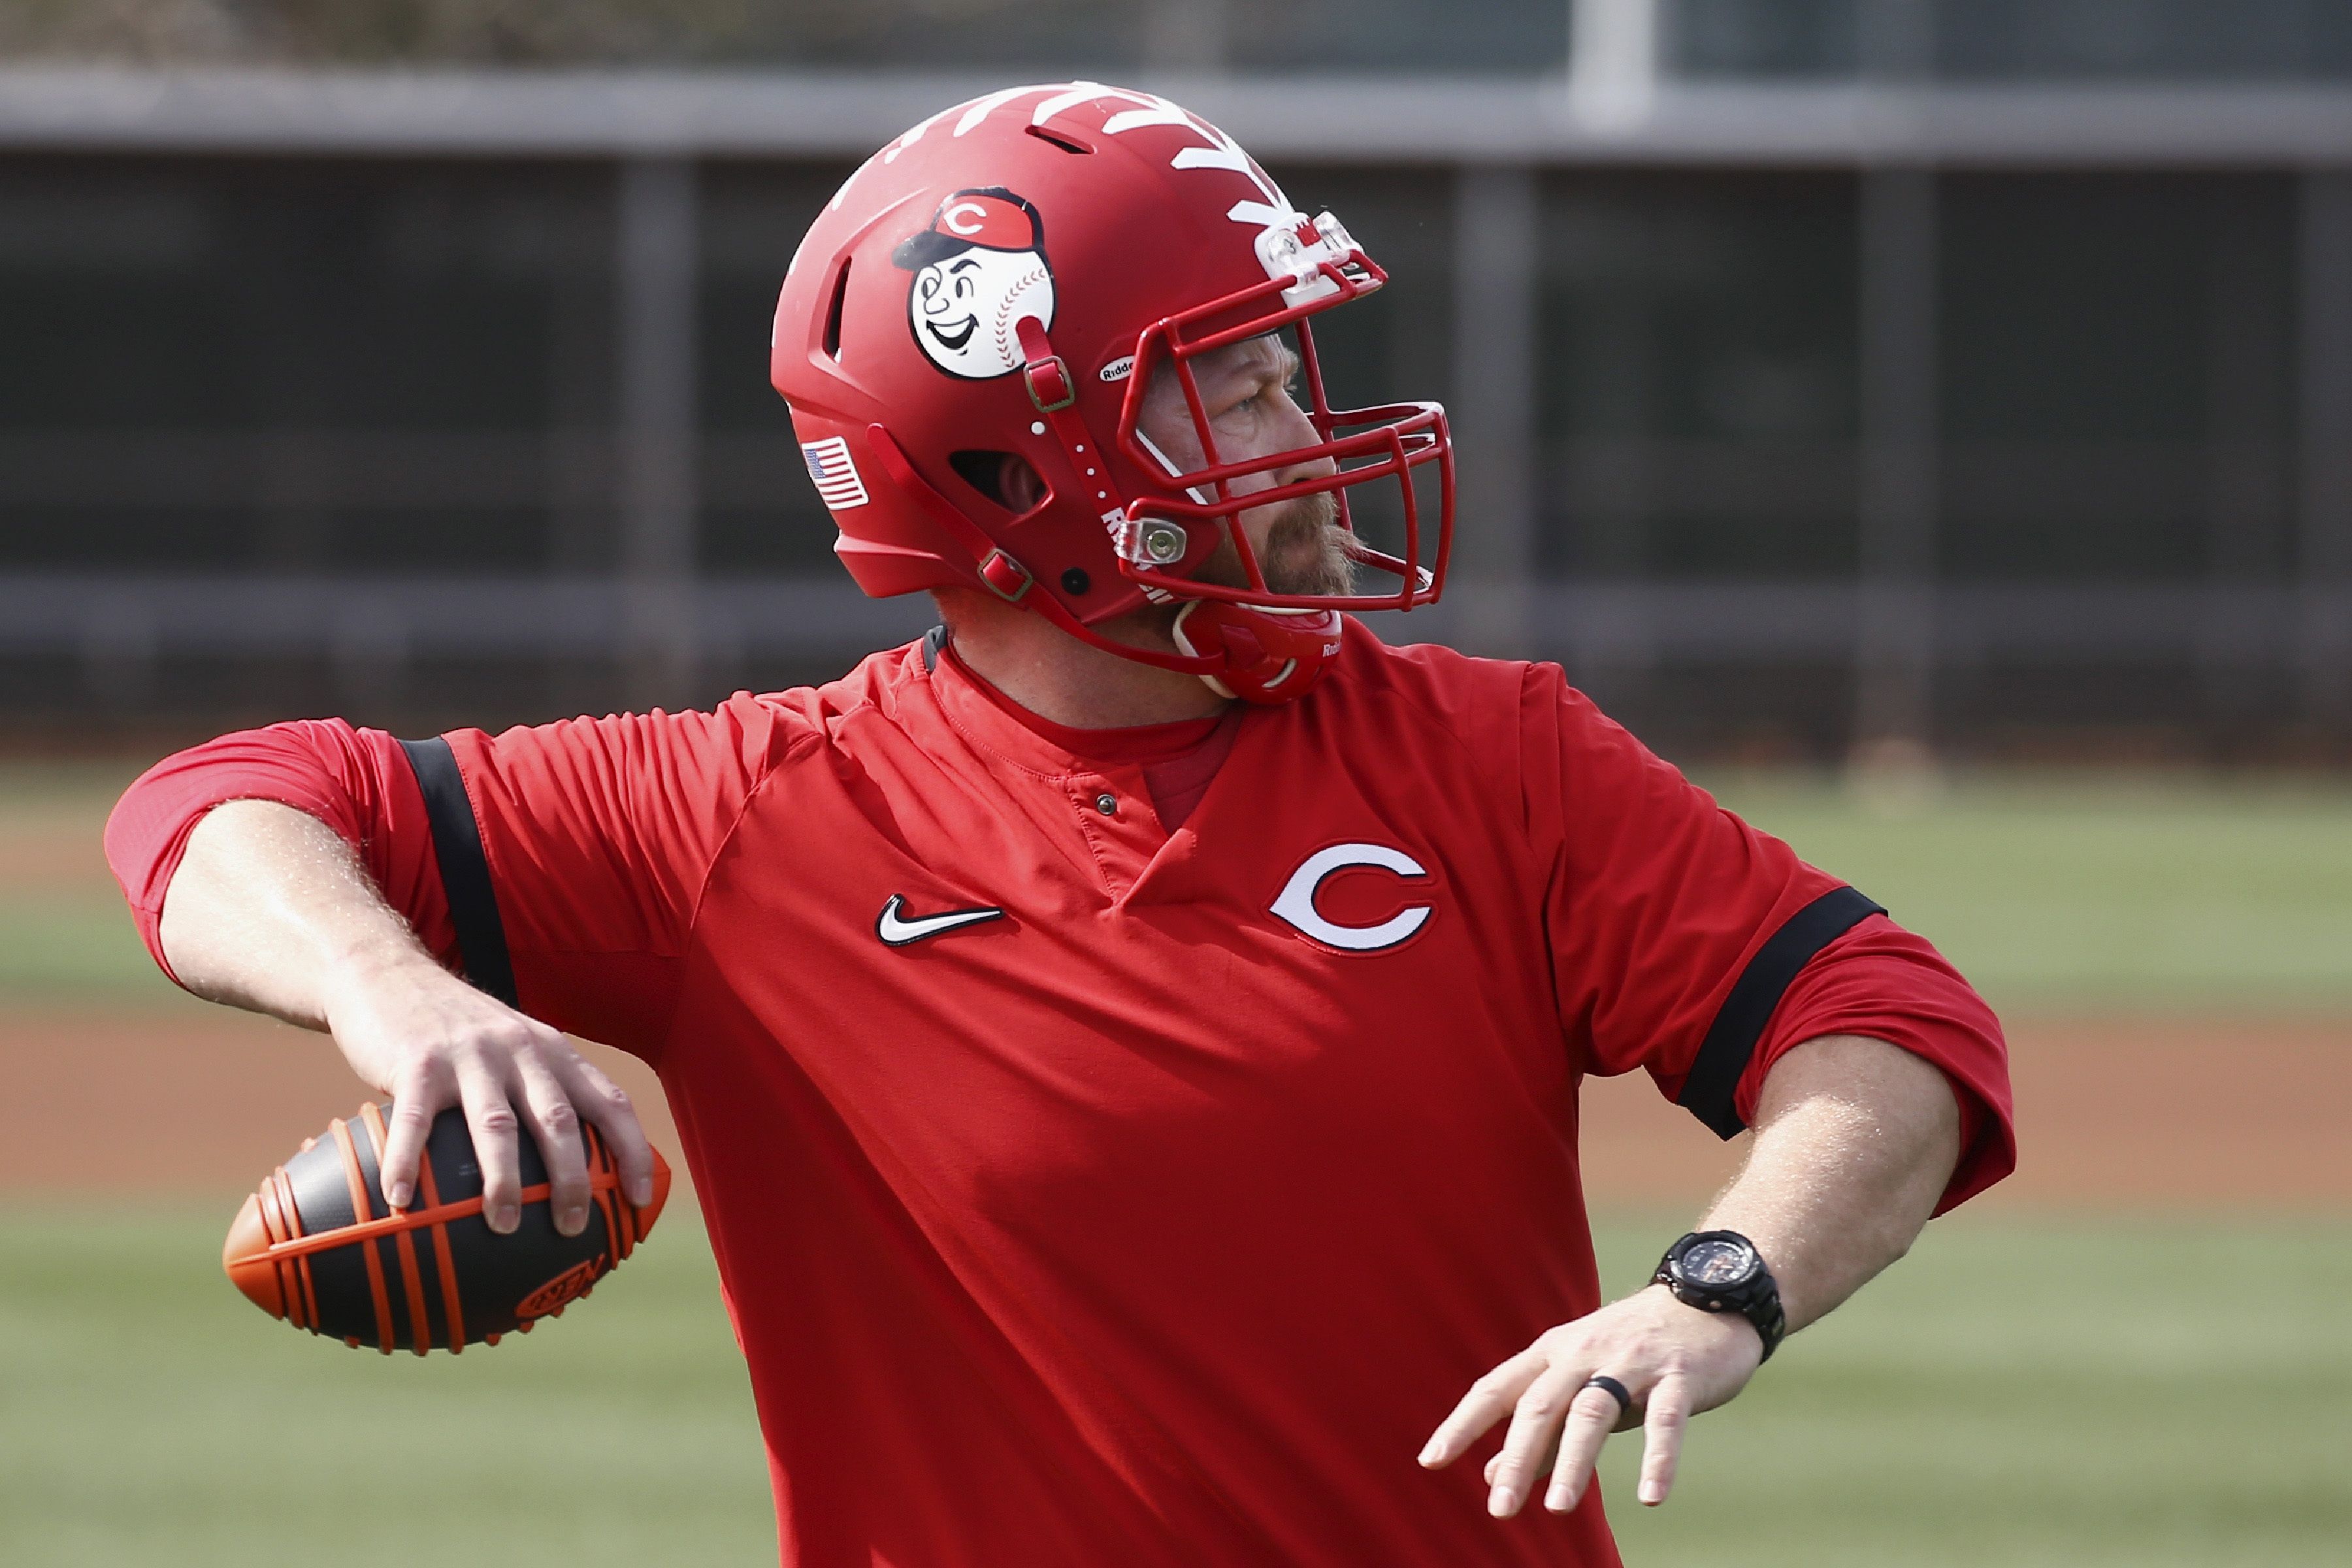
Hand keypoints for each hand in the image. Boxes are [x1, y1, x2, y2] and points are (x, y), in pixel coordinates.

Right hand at [320, 950, 655, 1237]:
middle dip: (572, 1178)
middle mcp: (521, 1050)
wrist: (392, 974)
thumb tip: (558, 1179)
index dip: (632, 1150)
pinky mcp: (417, 1062)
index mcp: (554, 1052)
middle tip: (573, 1227)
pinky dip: (408, 1163)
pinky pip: (414, 1122)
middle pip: (559, 1120)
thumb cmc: (459, 1030)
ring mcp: (469, 1055)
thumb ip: (538, 1094)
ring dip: (503, 1180)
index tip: (639, 1198)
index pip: (611, 1101)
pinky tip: (401, 1201)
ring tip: (503, 1226)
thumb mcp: (515, 1048)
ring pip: (497, 1125)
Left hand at [1418, 1284, 1762, 1518]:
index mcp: (1553, 1353)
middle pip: (1541, 1405)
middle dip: (1517, 1458)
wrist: (1708, 1298)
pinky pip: (1666, 1419)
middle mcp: (1585, 1353)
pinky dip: (1659, 1459)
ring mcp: (1632, 1363)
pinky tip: (1651, 1497)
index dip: (1463, 1423)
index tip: (1431, 1460)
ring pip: (1594, 1412)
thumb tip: (1492, 1472)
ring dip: (1574, 1462)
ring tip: (1557, 1509)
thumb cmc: (1633, 1350)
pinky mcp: (1680, 1376)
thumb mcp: (1580, 1383)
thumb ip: (1541, 1429)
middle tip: (1499, 1508)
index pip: (1497, 1387)